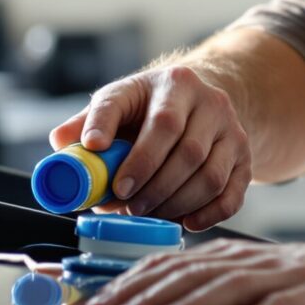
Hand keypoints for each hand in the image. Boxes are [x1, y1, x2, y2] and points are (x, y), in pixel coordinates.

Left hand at [48, 65, 250, 230]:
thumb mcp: (120, 102)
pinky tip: (185, 221)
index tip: (107, 172)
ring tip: (147, 214)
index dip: (134, 152)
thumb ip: (89, 121)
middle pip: (185, 150)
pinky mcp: (245, 156)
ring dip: (175, 202)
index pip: (158, 118)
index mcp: (172, 83)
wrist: (201, 102)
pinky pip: (233, 192)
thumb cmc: (149, 108)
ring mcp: (231, 129)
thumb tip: (60, 144)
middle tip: (127, 205)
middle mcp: (208, 101)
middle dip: (152, 184)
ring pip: (209, 174)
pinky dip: (209, 214)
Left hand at [85, 234, 304, 304]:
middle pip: (192, 274)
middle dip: (145, 294)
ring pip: (231, 286)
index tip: (94, 302)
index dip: (133, 284)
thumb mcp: (274, 291)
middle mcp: (259, 262)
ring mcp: (291, 276)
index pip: (175, 267)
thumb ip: (230, 297)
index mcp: (242, 260)